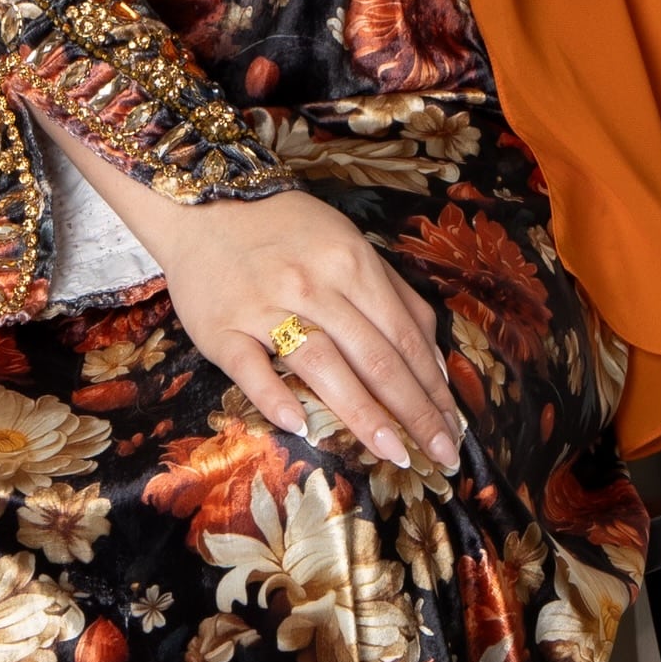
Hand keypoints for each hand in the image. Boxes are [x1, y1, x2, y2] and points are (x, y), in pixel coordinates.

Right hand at [148, 186, 461, 476]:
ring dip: (363, 414)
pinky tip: (301, 428)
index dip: (432, 388)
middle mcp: (313, 285)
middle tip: (441, 455)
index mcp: (352, 263)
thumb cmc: (288, 232)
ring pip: (323, 365)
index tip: (454, 429)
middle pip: (374, 357)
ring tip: (394, 453)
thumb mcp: (352, 246)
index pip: (404, 338)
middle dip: (413, 412)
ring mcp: (265, 307)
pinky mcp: (221, 328)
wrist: (206, 206)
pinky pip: (250, 368)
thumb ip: (397, 299)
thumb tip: (435, 362)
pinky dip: (275, 397)